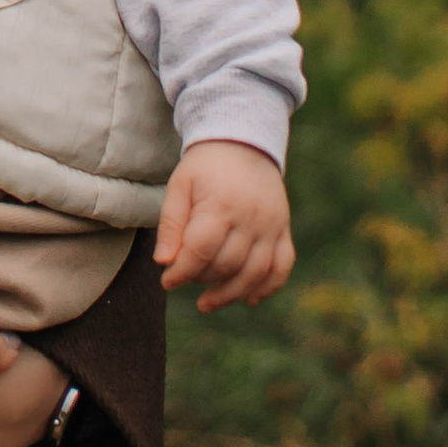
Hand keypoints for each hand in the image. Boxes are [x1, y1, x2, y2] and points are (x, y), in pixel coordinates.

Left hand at [154, 140, 294, 312]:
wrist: (243, 144)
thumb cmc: (205, 168)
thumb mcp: (179, 186)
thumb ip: (171, 224)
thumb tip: (164, 263)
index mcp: (221, 204)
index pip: (201, 250)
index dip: (182, 272)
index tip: (167, 281)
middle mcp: (252, 217)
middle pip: (227, 265)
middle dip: (201, 280)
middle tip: (186, 277)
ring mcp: (272, 226)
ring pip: (255, 273)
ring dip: (230, 294)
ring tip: (207, 302)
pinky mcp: (283, 230)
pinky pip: (282, 267)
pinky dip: (268, 288)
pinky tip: (248, 299)